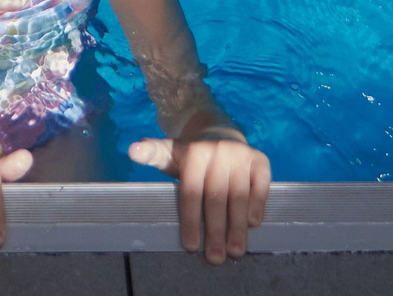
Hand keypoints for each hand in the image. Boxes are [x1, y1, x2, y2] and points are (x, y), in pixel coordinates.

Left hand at [129, 132, 270, 262]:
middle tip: (214, 258)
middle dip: (215, 231)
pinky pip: (260, 186)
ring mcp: (240, 154)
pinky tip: (252, 225)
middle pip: (215, 198)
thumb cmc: (192, 157)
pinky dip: (257, 205)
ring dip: (237, 226)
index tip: (190, 247)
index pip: (191, 192)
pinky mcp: (259, 160)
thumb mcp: (168, 153)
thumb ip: (151, 153)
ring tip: (235, 251)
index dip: (191, 221)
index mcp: (193, 153)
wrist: (220, 133)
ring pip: (238, 196)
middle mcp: (218, 151)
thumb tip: (132, 151)